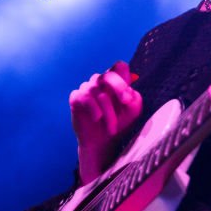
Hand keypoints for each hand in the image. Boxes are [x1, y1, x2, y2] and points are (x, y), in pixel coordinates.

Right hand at [69, 61, 141, 178]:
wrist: (103, 144)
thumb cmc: (119, 124)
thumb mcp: (132, 112)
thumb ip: (135, 99)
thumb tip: (129, 91)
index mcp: (115, 81)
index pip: (119, 67)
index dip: (125, 78)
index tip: (128, 98)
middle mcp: (100, 81)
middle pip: (108, 75)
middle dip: (119, 87)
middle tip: (126, 102)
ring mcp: (87, 88)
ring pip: (98, 92)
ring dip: (108, 112)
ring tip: (112, 129)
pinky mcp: (76, 98)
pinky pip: (84, 97)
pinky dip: (93, 109)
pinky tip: (97, 118)